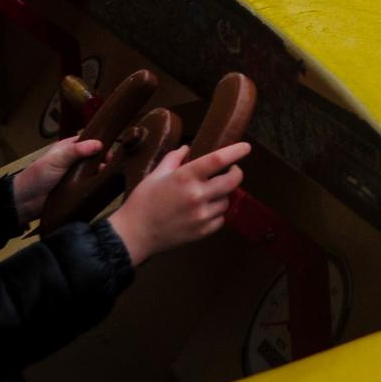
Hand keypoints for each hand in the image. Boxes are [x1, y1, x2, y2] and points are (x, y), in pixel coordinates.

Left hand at [12, 137, 104, 225]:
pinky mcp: (76, 190)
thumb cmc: (39, 175)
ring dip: (102, 174)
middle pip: (93, 157)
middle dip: (103, 160)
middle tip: (112, 167)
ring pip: (93, 172)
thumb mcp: (57, 159)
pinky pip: (89, 186)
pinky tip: (106, 188)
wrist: (26, 201)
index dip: (100, 144)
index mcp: (68, 148)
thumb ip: (76, 151)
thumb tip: (99, 144)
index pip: (88, 141)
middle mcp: (73, 161)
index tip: (111, 151)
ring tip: (111, 178)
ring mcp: (75, 176)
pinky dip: (97, 186)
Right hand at [106, 142, 250, 265]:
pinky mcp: (202, 231)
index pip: (218, 160)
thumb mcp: (156, 174)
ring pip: (227, 200)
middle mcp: (198, 195)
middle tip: (232, 170)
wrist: (134, 234)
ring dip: (223, 194)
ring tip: (210, 192)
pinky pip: (220, 218)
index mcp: (186, 177)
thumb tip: (188, 148)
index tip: (246, 147)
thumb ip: (175, 159)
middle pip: (233, 181)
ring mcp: (202, 215)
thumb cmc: (143, 201)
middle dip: (236, 173)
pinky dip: (217, 212)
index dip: (236, 151)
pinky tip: (205, 209)